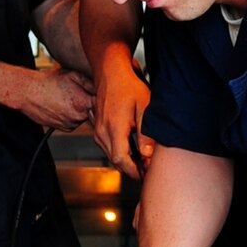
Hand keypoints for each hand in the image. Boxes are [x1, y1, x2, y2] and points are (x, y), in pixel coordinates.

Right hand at [10, 63, 93, 131]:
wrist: (29, 93)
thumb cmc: (48, 82)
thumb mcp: (72, 75)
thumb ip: (90, 83)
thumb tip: (101, 89)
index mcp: (83, 103)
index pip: (102, 104)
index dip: (101, 97)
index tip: (99, 94)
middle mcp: (78, 117)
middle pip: (93, 111)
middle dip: (89, 103)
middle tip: (78, 93)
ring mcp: (70, 124)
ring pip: (83, 117)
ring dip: (79, 109)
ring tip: (67, 98)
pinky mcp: (63, 128)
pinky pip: (73, 122)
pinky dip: (71, 115)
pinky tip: (62, 106)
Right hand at [94, 57, 154, 177]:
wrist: (110, 73)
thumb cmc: (128, 86)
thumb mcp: (144, 108)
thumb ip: (145, 133)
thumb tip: (147, 155)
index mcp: (114, 128)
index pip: (121, 160)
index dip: (134, 170)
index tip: (146, 173)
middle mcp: (102, 132)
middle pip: (116, 161)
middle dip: (132, 168)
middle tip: (148, 168)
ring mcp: (98, 131)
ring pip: (111, 155)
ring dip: (126, 161)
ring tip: (143, 159)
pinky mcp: (98, 129)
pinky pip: (108, 147)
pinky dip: (120, 152)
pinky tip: (132, 149)